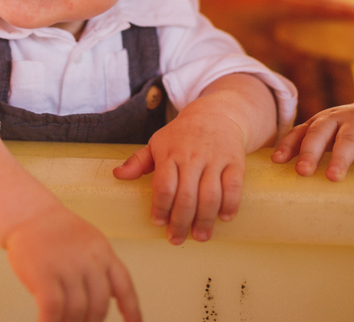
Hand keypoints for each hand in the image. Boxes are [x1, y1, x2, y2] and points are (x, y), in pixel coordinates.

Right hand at [4, 206, 141, 321]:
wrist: (29, 213)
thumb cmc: (57, 232)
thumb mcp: (90, 243)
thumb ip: (103, 268)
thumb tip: (116, 296)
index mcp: (104, 253)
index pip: (125, 287)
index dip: (133, 310)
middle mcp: (90, 261)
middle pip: (99, 305)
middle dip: (91, 321)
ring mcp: (67, 267)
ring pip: (77, 310)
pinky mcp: (44, 274)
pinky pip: (52, 310)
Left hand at [113, 106, 246, 244]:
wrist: (216, 114)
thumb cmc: (182, 135)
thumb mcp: (157, 143)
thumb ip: (138, 161)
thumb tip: (118, 175)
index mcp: (170, 153)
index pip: (164, 185)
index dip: (161, 207)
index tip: (158, 222)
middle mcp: (192, 156)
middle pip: (186, 196)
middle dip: (180, 222)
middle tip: (176, 239)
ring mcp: (215, 159)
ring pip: (210, 195)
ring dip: (205, 220)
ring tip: (200, 236)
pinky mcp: (235, 162)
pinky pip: (234, 187)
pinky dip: (230, 204)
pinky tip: (223, 218)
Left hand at [194, 0, 353, 68]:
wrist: (208, 2)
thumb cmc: (230, 26)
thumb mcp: (257, 43)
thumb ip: (284, 49)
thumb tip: (307, 60)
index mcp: (284, 2)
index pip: (326, 9)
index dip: (352, 13)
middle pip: (327, 0)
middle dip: (352, 8)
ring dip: (337, 6)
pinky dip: (322, 4)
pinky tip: (334, 12)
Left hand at [270, 98, 353, 180]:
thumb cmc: (347, 130)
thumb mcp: (327, 135)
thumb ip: (307, 147)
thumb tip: (280, 170)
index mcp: (319, 123)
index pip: (299, 132)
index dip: (287, 145)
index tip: (277, 161)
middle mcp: (335, 119)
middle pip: (319, 133)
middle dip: (310, 152)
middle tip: (303, 171)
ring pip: (347, 139)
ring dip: (340, 158)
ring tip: (333, 177)